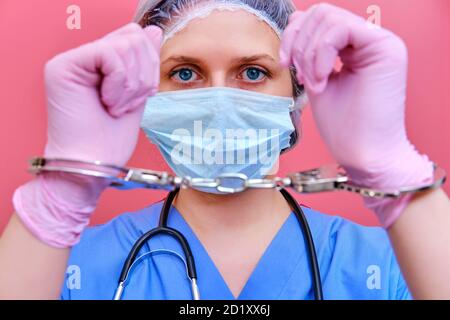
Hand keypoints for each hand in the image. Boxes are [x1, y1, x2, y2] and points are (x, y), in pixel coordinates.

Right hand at [13, 23, 162, 246]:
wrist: (92, 166)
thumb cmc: (110, 141)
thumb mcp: (137, 95)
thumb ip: (143, 63)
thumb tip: (154, 31)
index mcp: (101, 65)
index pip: (136, 38)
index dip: (150, 64)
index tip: (144, 95)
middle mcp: (84, 58)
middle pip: (134, 36)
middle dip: (144, 74)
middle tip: (128, 103)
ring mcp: (71, 61)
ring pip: (126, 44)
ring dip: (132, 84)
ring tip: (117, 107)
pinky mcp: (63, 66)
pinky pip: (110, 54)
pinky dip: (120, 83)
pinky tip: (108, 103)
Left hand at [279, 4, 432, 227]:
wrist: (364, 154)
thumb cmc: (343, 127)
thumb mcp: (317, 80)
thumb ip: (311, 53)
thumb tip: (296, 25)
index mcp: (354, 47)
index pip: (317, 19)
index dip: (293, 36)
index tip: (284, 64)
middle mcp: (369, 40)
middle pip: (320, 13)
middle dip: (299, 44)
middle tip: (302, 78)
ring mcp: (380, 42)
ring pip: (327, 18)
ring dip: (309, 54)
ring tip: (314, 84)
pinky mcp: (385, 48)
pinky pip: (339, 30)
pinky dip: (321, 54)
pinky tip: (322, 80)